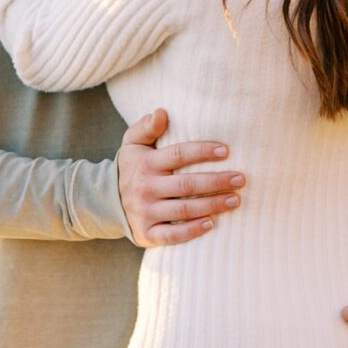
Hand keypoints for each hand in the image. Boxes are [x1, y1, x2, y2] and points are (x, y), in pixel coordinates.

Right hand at [116, 108, 243, 247]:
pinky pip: (172, 235)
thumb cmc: (132, 167)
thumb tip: (162, 112)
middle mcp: (145, 188)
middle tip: (240, 179)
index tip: (225, 151)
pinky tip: (212, 224)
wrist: (107, 201)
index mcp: (146, 164)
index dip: (202, 152)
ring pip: (183, 210)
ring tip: (235, 200)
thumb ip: (146, 127)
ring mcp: (146, 212)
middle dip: (215, 182)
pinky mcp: (147, 233)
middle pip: (186, 184)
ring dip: (211, 205)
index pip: (178, 155)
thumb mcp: (132, 143)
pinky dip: (192, 231)